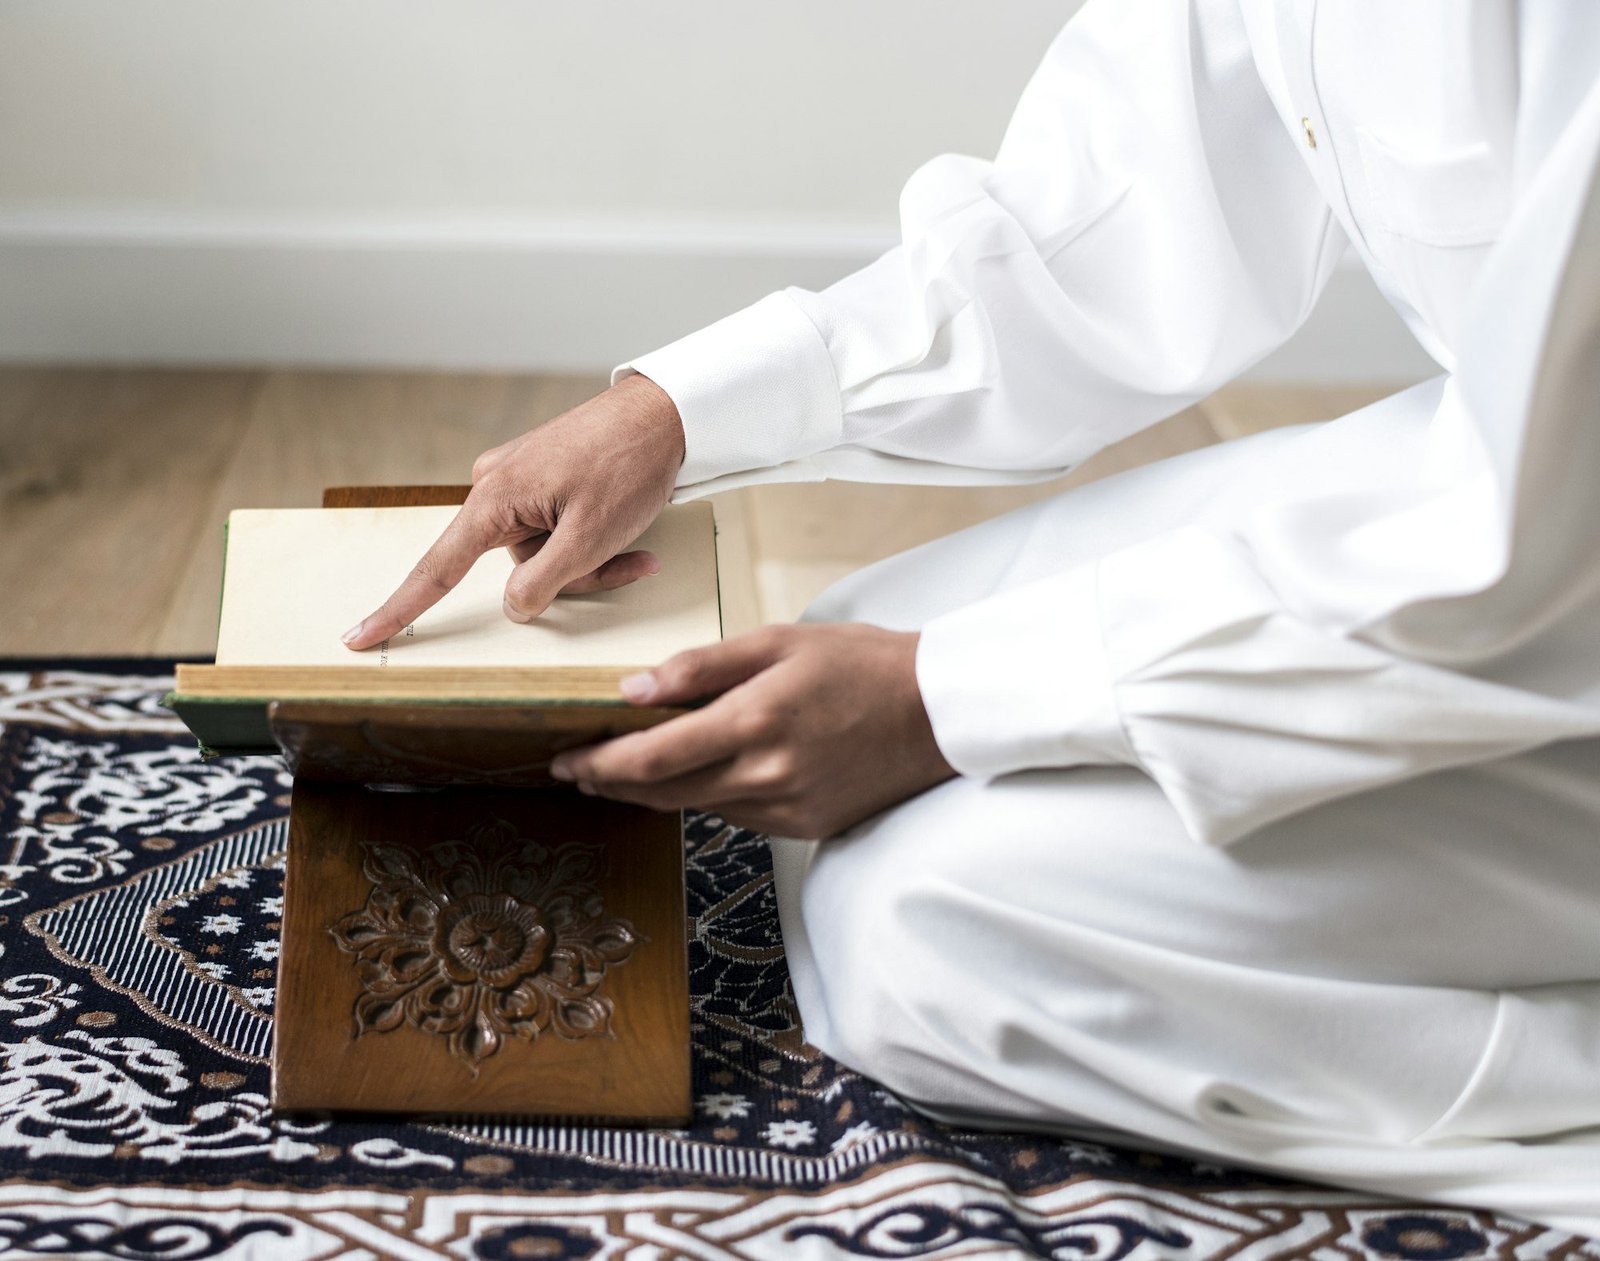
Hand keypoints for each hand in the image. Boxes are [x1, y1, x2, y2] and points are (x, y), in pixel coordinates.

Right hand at [344, 374, 684, 648]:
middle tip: (624, 558)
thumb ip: (542, 582)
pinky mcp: (543, 481)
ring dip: (589, 560)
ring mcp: (519, 483)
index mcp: (494, 498)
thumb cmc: (629, 466)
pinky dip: (591, 541)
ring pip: (545, 555)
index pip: (436, 570)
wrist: (666, 413)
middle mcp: (495, 488)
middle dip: (570, 576)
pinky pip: (557, 532)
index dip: (399, 610)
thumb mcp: (589, 539)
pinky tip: (628, 532)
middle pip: (517, 568)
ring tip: (632, 539)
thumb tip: (511, 607)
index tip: (358, 637)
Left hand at [548, 623, 956, 838]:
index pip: (652, 758)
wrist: (937, 712)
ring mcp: (786, 809)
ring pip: (696, 806)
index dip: (599, 764)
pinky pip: (736, 815)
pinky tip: (701, 773)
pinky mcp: (804, 827)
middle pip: (663, 793)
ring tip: (628, 767)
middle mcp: (766, 776)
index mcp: (754, 723)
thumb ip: (702, 667)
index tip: (565, 759)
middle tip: (579, 768)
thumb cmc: (861, 664)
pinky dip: (707, 794)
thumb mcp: (779, 642)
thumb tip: (634, 689)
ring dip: (657, 789)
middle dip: (613, 782)